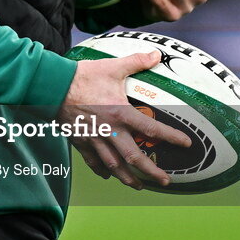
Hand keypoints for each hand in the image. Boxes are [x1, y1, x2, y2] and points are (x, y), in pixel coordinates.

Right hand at [58, 51, 191, 189]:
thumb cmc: (83, 76)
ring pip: (114, 166)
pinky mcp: (81, 141)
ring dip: (128, 178)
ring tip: (139, 186)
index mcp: (120, 113)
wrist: (53, 87)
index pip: (151, 129)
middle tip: (165, 181)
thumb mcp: (112, 67)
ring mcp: (94, 139)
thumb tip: (155, 54)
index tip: (185, 143)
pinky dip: (102, 171)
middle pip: (134, 157)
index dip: (171, 137)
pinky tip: (109, 175)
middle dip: (151, 171)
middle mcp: (110, 131)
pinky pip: (93, 161)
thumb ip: (136, 62)